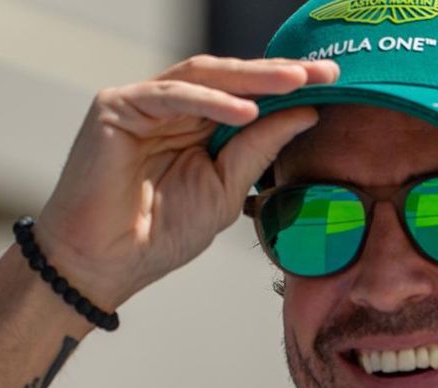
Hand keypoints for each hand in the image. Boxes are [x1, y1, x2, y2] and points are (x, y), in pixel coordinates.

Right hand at [35, 56, 340, 306]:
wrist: (105, 264)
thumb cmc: (159, 234)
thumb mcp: (226, 190)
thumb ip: (258, 149)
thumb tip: (305, 112)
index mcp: (197, 127)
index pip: (247, 96)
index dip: (288, 89)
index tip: (332, 84)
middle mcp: (170, 108)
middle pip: (230, 79)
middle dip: (279, 74)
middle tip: (324, 72)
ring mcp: (142, 103)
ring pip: (204, 76)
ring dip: (252, 79)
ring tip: (296, 82)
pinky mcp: (116, 106)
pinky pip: (171, 95)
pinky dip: (211, 101)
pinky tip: (247, 112)